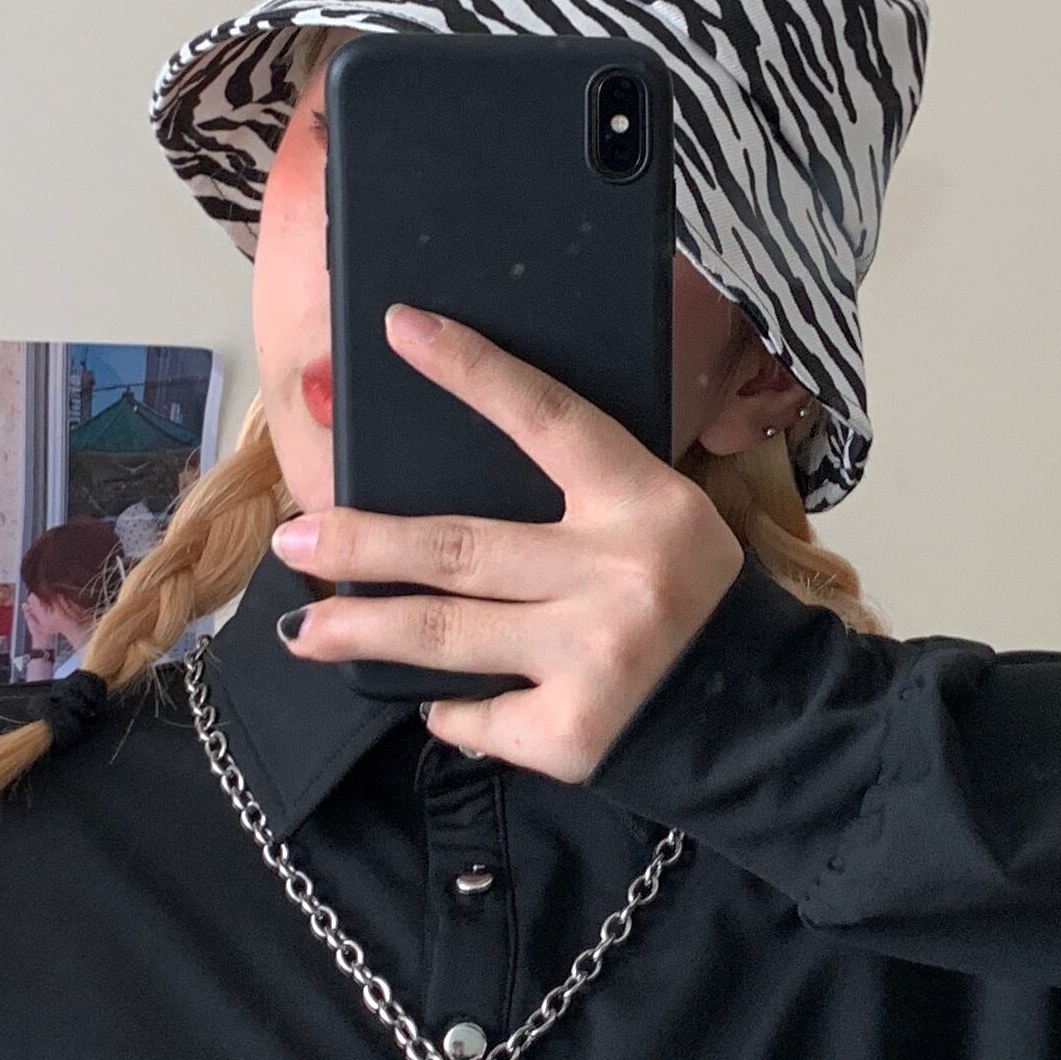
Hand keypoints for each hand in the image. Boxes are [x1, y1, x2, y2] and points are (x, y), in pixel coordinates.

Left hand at [269, 305, 744, 781]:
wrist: (764, 717)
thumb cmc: (696, 605)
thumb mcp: (661, 524)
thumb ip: (577, 505)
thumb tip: (443, 497)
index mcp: (644, 501)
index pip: (546, 418)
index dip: (471, 370)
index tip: (398, 327)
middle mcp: (618, 573)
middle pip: (459, 547)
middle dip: (361, 543)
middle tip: (296, 536)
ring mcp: (595, 656)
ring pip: (446, 635)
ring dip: (361, 632)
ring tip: (305, 631)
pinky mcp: (575, 731)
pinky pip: (477, 716)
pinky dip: (447, 710)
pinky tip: (433, 702)